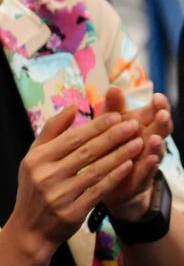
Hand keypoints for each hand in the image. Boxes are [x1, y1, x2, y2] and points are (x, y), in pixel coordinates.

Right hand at [6, 106, 140, 261]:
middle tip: (132, 125)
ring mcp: (60, 195)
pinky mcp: (73, 211)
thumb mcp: (33, 158)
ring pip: (96, 170)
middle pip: (86, 152)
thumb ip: (51, 132)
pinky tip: (128, 165)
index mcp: (36, 159)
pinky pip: (99, 190)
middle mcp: (46, 176)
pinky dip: (114, 176)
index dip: (95, 126)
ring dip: (120, 155)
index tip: (116, 115)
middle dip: (112, 137)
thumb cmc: (34, 188)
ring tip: (137, 143)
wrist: (30, 228)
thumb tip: (72, 107)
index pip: (71, 138)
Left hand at [101, 87, 171, 218]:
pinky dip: (148, 166)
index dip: (159, 105)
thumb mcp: (108, 122)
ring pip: (155, 151)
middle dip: (162, 122)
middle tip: (162, 114)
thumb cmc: (108, 142)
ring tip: (155, 138)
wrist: (103, 177)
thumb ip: (113, 107)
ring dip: (157, 145)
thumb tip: (114, 87)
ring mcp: (147, 159)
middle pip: (160, 130)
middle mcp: (149, 140)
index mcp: (143, 124)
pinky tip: (150, 160)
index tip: (157, 96)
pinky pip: (146, 172)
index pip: (156, 112)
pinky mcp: (140, 178)